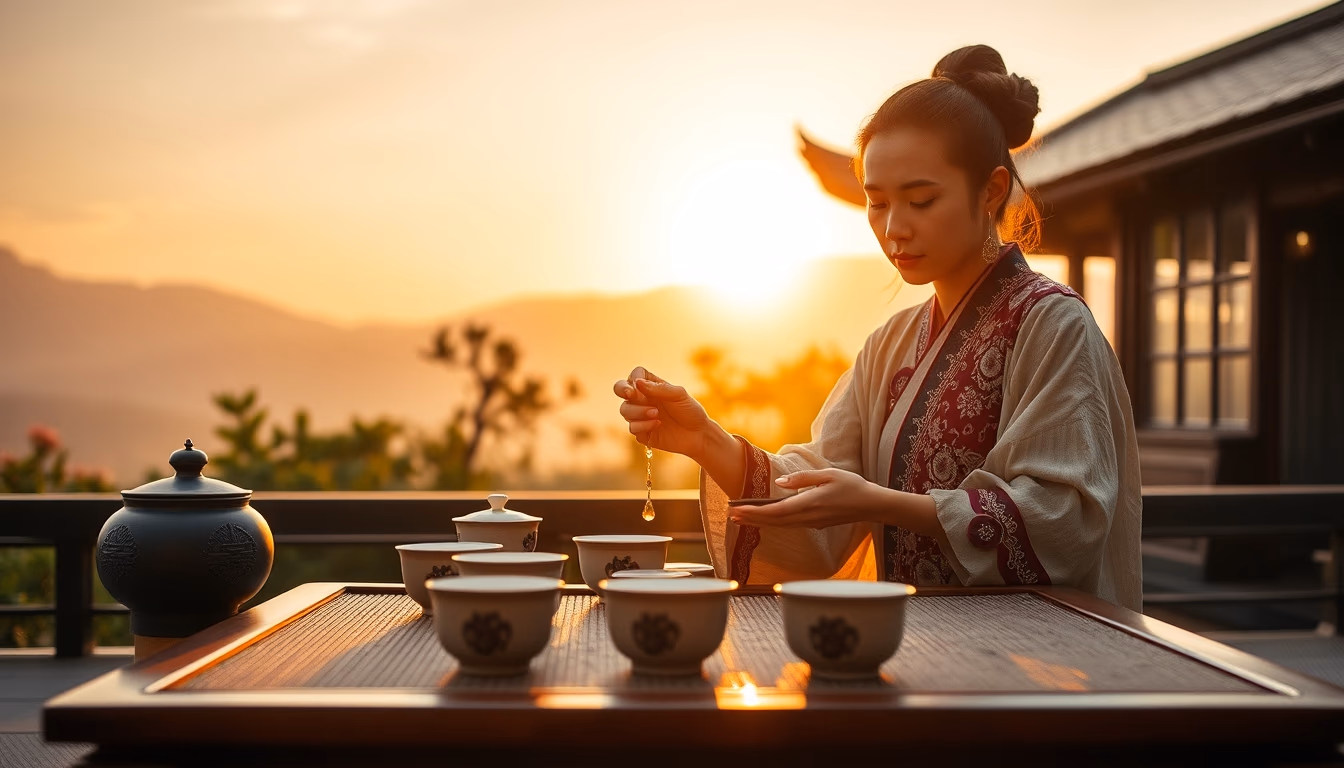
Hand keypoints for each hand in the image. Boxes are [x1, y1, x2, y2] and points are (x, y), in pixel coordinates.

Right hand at [613, 367, 713, 458]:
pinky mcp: (642, 432)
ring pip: (624, 410)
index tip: (638, 385)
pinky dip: (643, 425)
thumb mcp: (679, 395)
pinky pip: (632, 428)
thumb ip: (659, 388)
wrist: (698, 435)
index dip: (633, 378)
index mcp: (651, 387)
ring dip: (638, 411)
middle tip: (631, 394)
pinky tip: (657, 424)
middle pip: (620, 390)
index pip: (634, 376)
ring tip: (656, 414)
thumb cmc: (690, 411)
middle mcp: (643, 399)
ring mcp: (640, 416)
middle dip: (622, 390)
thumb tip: (637, 382)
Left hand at [729, 468, 884, 528]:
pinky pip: (788, 525)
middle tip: (730, 514)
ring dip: (759, 522)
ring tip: (741, 517)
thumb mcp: (828, 475)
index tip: (737, 510)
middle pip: (773, 521)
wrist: (872, 505)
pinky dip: (772, 523)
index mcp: (809, 504)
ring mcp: (811, 523)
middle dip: (751, 519)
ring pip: (779, 525)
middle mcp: (808, 517)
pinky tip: (764, 519)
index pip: (775, 511)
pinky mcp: (814, 524)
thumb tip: (779, 483)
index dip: (754, 512)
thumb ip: (802, 478)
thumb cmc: (852, 486)